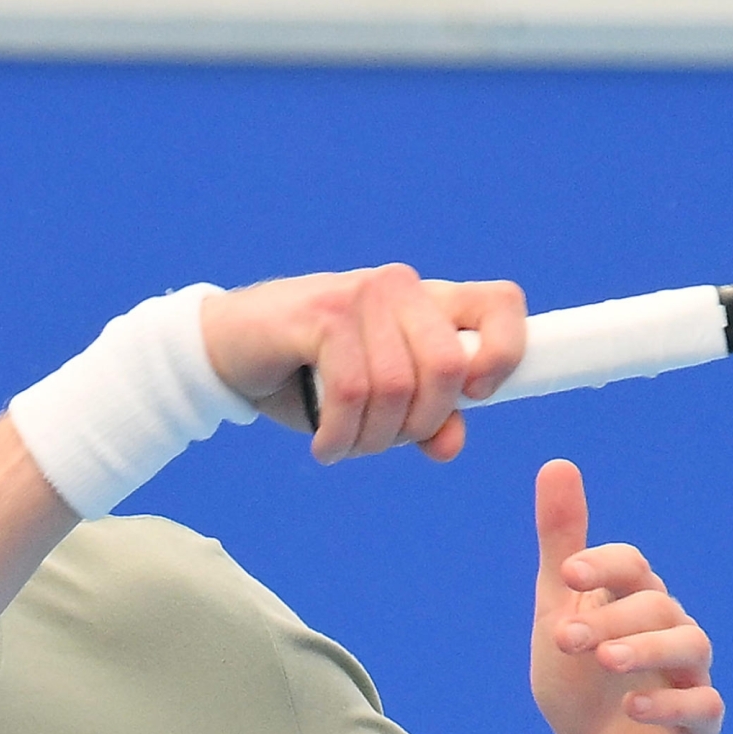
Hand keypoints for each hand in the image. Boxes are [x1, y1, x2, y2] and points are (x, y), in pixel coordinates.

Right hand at [199, 265, 525, 463]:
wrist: (227, 348)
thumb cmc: (307, 374)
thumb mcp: (374, 401)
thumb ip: (421, 418)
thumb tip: (451, 443)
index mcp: (427, 300)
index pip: (500, 304)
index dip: (505, 353)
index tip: (477, 398)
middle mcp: (401, 287)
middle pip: (446, 367)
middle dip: (419, 424)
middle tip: (384, 442)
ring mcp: (360, 295)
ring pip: (395, 388)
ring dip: (370, 439)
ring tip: (344, 445)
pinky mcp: (321, 314)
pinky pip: (351, 392)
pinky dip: (340, 435)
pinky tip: (325, 446)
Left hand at [530, 459, 721, 733]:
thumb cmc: (580, 681)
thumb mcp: (559, 611)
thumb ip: (562, 545)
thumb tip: (557, 463)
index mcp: (634, 599)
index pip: (631, 566)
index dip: (603, 564)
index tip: (566, 573)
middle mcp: (670, 628)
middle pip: (654, 605)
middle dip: (609, 618)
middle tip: (565, 638)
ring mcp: (689, 674)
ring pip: (688, 646)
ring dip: (645, 649)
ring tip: (605, 660)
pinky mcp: (700, 721)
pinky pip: (701, 705)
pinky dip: (669, 704)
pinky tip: (633, 708)